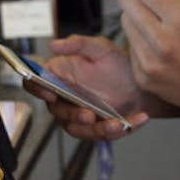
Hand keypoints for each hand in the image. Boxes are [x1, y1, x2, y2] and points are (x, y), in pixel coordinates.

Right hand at [27, 35, 149, 140]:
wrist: (142, 85)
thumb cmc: (119, 65)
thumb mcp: (101, 48)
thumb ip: (78, 43)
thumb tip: (54, 44)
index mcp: (61, 76)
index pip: (37, 83)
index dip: (37, 89)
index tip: (50, 92)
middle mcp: (66, 98)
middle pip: (57, 112)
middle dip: (73, 115)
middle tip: (89, 115)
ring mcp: (79, 116)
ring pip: (78, 129)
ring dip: (97, 130)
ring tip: (116, 124)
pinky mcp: (96, 129)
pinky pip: (101, 135)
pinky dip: (118, 131)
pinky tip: (131, 122)